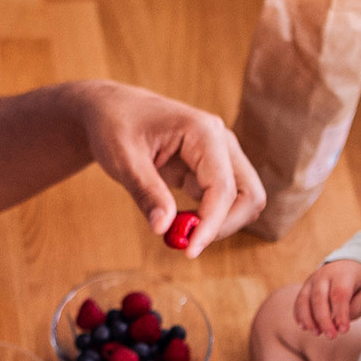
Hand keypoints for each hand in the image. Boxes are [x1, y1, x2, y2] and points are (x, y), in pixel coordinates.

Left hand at [77, 80, 266, 256]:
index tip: (188, 250)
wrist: (111, 109)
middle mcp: (221, 141)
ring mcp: (219, 155)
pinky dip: (207, 219)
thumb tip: (163, 228)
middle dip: (225, 226)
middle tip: (187, 244)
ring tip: (178, 232)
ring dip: (218, 224)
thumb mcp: (123, 159)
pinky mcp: (210, 169)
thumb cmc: (115, 126)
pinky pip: (223, 201)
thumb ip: (146, 192)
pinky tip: (178, 223)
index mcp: (203, 131)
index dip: (211, 224)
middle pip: (249, 195)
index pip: (224, 187)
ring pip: (242, 201)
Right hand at [293, 260, 360, 336]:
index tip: (344, 330)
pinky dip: (299, 316)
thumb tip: (337, 323)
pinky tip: (305, 328)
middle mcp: (324, 275)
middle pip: (319, 298)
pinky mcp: (305, 287)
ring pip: (304, 300)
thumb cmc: (359, 283)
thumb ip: (355, 309)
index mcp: (343, 274)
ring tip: (317, 333)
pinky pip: (298, 302)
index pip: (339, 294)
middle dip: (323, 320)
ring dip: (309, 319)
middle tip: (331, 336)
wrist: (348, 265)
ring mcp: (311, 280)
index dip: (340, 314)